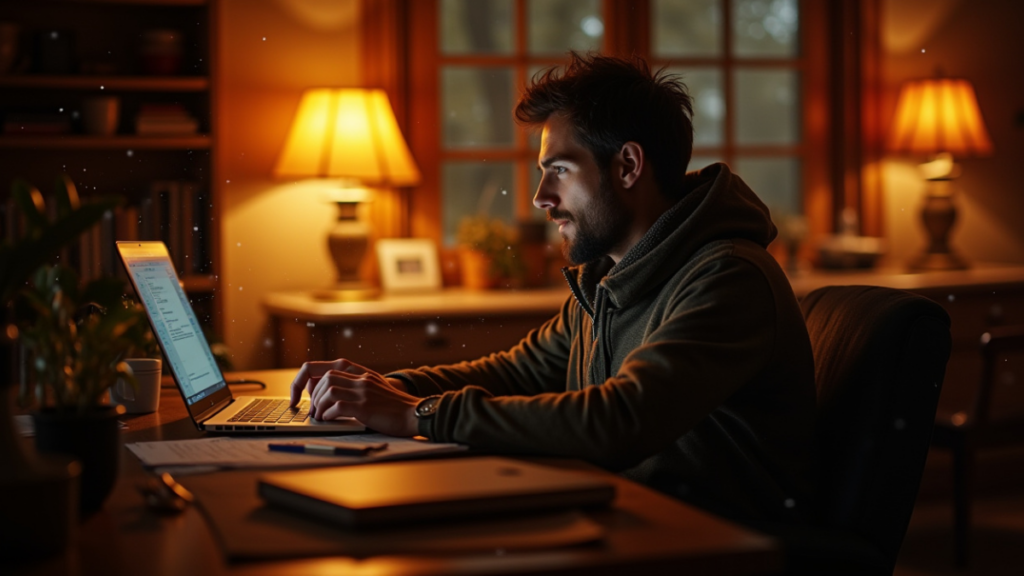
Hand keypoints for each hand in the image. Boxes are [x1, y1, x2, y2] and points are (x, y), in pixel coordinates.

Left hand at [289, 359, 407, 406]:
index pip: (326, 367)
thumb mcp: (374, 389)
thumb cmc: (393, 407)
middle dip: (312, 395)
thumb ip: (354, 386)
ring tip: (320, 417)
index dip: (306, 379)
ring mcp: (364, 391)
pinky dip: (328, 415)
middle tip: (313, 411)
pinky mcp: (365, 407)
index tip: (300, 395)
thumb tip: (325, 393)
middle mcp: (361, 378)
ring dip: (319, 405)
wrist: (415, 413)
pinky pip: (337, 406)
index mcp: (361, 373)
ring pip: (328, 390)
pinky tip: (330, 420)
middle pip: (325, 377)